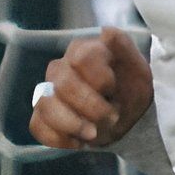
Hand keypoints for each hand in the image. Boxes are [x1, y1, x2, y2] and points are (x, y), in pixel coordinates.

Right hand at [29, 28, 151, 149]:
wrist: (127, 117)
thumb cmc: (130, 89)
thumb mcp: (138, 68)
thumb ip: (124, 48)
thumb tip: (108, 32)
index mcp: (82, 51)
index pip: (81, 58)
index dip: (100, 79)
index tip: (114, 90)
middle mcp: (61, 68)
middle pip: (63, 84)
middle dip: (91, 107)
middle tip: (113, 118)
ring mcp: (48, 92)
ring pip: (45, 105)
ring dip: (72, 124)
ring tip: (94, 134)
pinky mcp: (42, 116)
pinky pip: (37, 126)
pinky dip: (58, 139)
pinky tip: (78, 142)